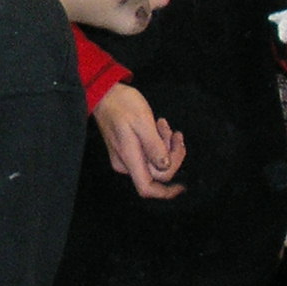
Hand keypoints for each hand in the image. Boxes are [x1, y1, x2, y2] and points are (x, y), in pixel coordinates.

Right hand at [91, 83, 186, 198]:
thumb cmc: (122, 105)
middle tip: (174, 133)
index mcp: (129, 158)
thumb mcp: (142, 121)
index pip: (147, 188)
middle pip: (157, 172)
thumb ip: (154, 146)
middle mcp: (126, 163)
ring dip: (166, 145)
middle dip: (171, 154)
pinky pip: (149, 154)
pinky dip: (158, 143)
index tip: (182, 185)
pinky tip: (158, 126)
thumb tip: (165, 166)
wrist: (104, 93)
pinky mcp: (127, 150)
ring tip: (163, 124)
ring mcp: (126, 157)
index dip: (165, 192)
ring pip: (155, 162)